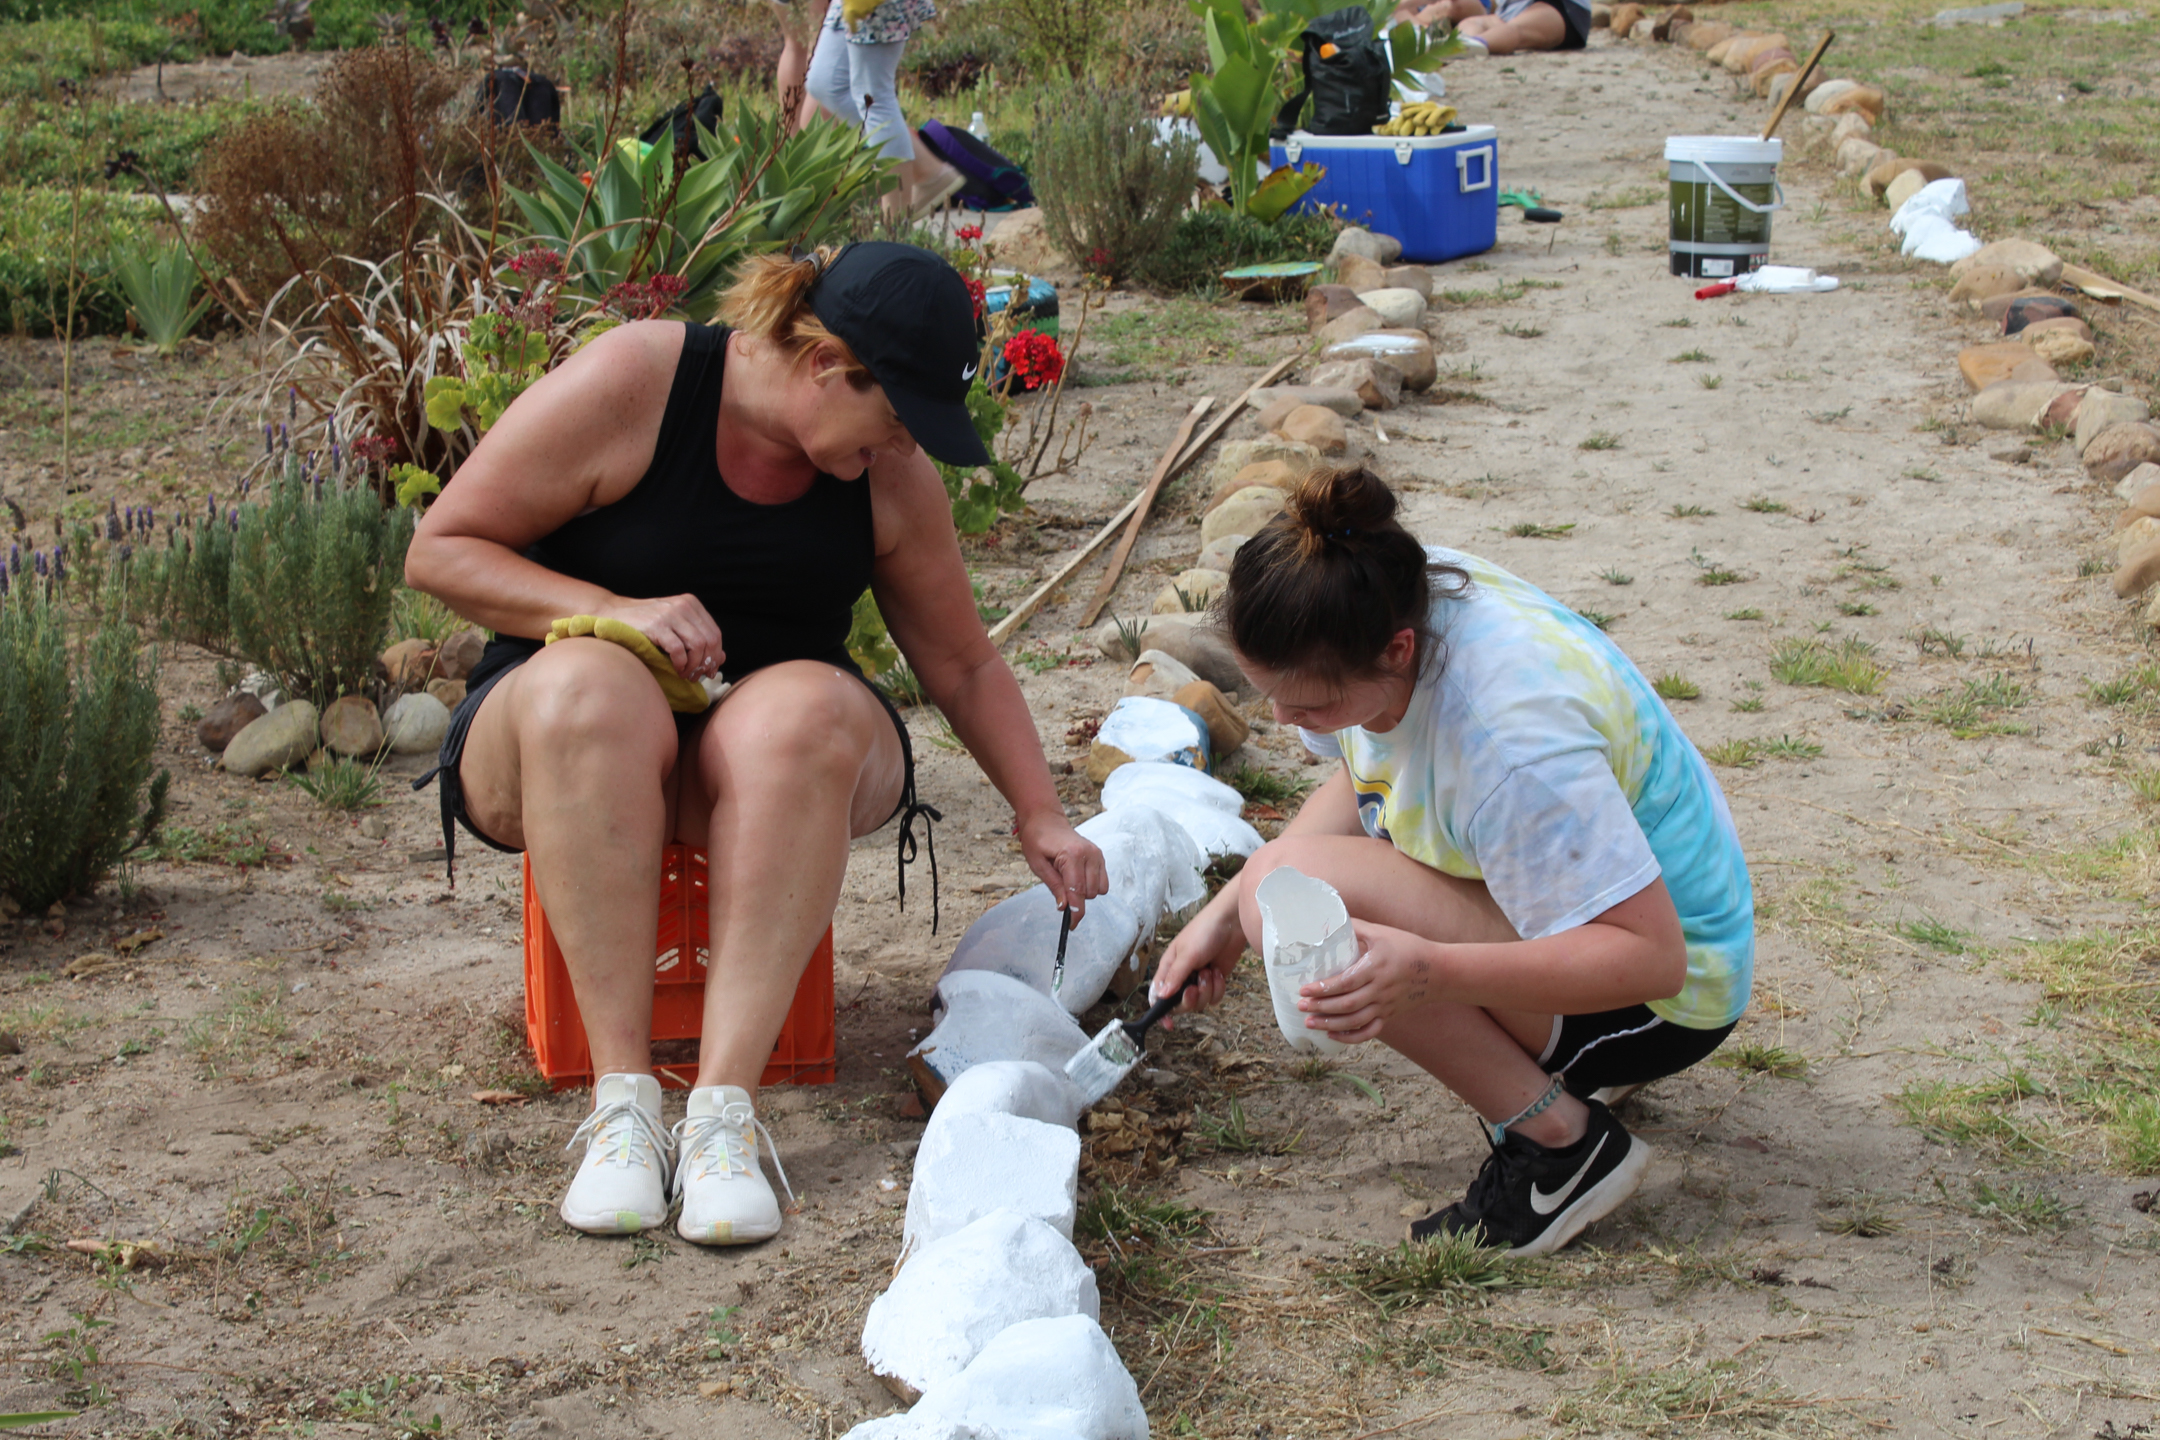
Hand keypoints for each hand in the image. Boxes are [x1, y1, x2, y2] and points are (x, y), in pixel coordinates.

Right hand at [596, 594, 724, 680]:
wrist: (613, 614)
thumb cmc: (645, 623)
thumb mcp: (676, 626)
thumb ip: (698, 639)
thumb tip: (721, 658)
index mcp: (691, 604)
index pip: (715, 633)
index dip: (715, 655)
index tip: (709, 670)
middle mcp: (683, 606)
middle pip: (710, 640)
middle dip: (706, 662)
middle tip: (697, 676)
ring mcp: (670, 614)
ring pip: (697, 646)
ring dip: (694, 665)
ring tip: (685, 674)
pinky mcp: (657, 626)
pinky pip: (678, 650)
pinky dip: (681, 664)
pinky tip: (676, 669)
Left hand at [1016, 813, 1107, 921]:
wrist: (1045, 818)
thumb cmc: (1037, 839)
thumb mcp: (1038, 865)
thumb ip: (1054, 886)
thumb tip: (1065, 907)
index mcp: (1072, 855)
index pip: (1078, 892)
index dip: (1075, 912)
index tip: (1071, 926)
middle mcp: (1090, 854)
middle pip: (1089, 893)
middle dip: (1075, 897)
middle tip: (1059, 884)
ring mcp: (1097, 854)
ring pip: (1099, 890)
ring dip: (1084, 891)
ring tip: (1067, 876)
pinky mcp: (1100, 855)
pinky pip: (1103, 881)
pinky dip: (1091, 885)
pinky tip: (1077, 875)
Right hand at [1150, 890, 1246, 1024]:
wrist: (1231, 922)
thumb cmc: (1204, 931)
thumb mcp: (1187, 954)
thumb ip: (1175, 977)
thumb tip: (1161, 996)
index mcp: (1168, 969)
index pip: (1158, 996)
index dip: (1161, 1012)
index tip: (1168, 1024)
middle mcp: (1182, 977)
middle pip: (1180, 1004)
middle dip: (1190, 999)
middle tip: (1196, 987)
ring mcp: (1199, 980)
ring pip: (1199, 1002)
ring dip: (1207, 990)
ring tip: (1210, 971)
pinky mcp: (1215, 980)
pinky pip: (1214, 997)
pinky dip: (1218, 987)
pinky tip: (1218, 971)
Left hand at [1297, 919, 1442, 1044]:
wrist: (1439, 970)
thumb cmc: (1407, 947)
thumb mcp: (1381, 933)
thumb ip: (1355, 927)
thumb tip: (1327, 920)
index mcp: (1376, 967)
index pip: (1346, 982)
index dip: (1324, 988)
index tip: (1305, 990)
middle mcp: (1380, 989)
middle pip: (1347, 1005)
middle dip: (1321, 1008)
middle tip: (1301, 1006)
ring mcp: (1385, 1005)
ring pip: (1355, 1021)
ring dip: (1331, 1024)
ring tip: (1309, 1023)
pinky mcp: (1390, 1014)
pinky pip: (1370, 1031)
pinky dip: (1351, 1037)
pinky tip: (1333, 1034)